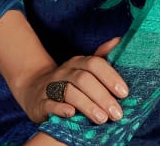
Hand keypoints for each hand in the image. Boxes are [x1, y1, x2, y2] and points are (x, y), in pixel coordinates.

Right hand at [12, 37, 127, 125]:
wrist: (35, 89)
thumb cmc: (69, 82)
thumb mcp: (85, 68)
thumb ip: (103, 57)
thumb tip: (120, 40)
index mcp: (78, 63)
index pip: (94, 64)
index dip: (110, 77)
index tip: (124, 93)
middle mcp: (64, 72)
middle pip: (83, 79)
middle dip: (102, 96)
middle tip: (117, 114)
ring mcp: (51, 86)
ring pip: (69, 91)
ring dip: (87, 105)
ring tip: (102, 119)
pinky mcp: (40, 102)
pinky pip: (49, 104)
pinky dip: (60, 108)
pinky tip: (71, 113)